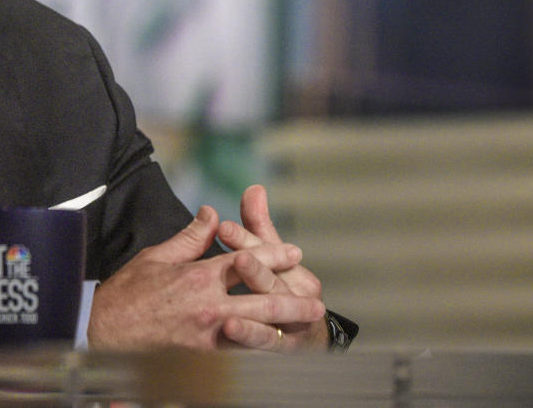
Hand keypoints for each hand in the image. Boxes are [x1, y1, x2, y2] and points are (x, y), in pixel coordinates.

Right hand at [87, 206, 323, 350]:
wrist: (104, 333)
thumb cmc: (127, 294)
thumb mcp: (156, 256)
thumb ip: (190, 237)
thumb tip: (211, 213)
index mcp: (199, 276)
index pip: (246, 260)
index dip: (273, 255)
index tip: (294, 252)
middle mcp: (209, 305)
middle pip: (263, 298)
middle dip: (293, 298)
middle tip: (316, 300)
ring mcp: (209, 334)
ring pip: (258, 329)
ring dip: (285, 327)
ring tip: (306, 326)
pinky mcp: (203, 357)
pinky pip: (239, 352)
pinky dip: (259, 348)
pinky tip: (274, 348)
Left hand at [217, 185, 328, 350]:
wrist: (308, 330)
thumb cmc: (283, 285)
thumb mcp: (270, 254)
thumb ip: (258, 224)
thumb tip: (254, 188)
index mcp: (292, 266)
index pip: (266, 248)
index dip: (246, 238)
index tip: (224, 227)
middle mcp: (297, 291)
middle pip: (271, 277)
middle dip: (254, 267)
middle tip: (238, 257)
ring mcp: (292, 319)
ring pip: (271, 306)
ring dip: (254, 305)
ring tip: (234, 290)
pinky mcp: (285, 345)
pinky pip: (267, 339)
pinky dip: (250, 334)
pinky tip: (230, 328)